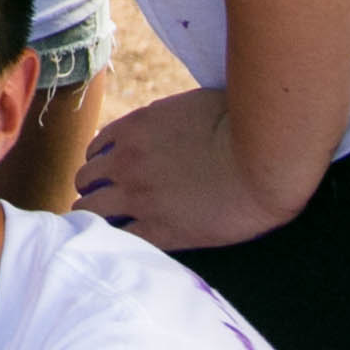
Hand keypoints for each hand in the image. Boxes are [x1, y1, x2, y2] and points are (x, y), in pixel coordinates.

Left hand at [73, 87, 312, 250]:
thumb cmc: (242, 126)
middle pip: (86, 179)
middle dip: (95, 189)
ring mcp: (138, 197)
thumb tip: (162, 123)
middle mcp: (126, 161)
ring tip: (107, 226)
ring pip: (90, 211)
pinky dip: (117, 241)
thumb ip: (167, 117)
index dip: (103, 162)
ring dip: (96, 217)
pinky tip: (126, 245)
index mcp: (134, 128)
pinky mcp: (159, 230)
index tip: (112, 173)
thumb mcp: (193, 105)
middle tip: (108, 202)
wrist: (263, 161)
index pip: (97, 147)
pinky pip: (119, 239)